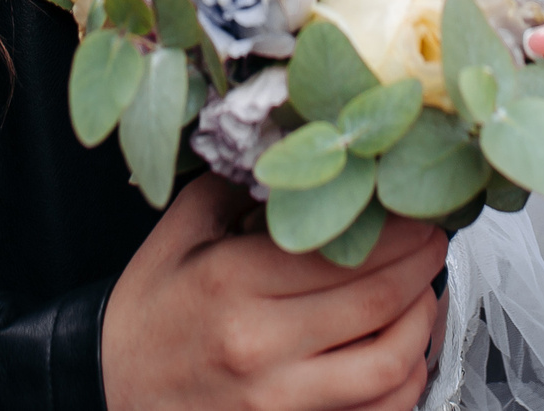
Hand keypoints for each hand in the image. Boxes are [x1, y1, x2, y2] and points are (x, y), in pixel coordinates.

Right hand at [102, 174, 445, 410]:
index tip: (421, 210)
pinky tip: (408, 352)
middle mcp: (259, 343)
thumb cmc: (148, 312)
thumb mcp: (179, 233)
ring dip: (424, 324)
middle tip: (438, 241)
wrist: (106, 388)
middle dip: (423, 264)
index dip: (399, 229)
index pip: (344, 250)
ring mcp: (276, 399)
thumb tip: (304, 156)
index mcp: (233, 280)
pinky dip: (405, 383)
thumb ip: (239, 187)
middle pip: (377, 301)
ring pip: (387, 364)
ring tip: (428, 293)